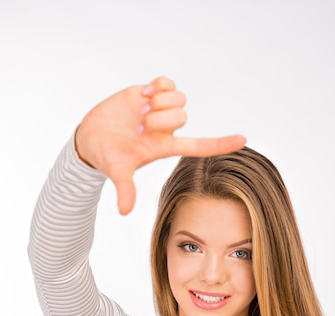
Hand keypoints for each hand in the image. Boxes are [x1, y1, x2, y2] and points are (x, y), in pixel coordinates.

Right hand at [75, 76, 245, 214]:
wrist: (90, 138)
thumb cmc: (106, 157)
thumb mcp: (117, 171)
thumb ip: (125, 189)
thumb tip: (124, 211)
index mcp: (164, 147)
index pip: (199, 146)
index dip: (221, 144)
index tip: (244, 140)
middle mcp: (166, 129)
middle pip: (183, 117)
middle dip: (160, 119)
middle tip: (139, 127)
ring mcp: (159, 111)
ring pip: (179, 99)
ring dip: (160, 102)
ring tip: (140, 111)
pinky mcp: (150, 94)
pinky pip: (168, 83)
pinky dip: (159, 86)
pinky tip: (144, 94)